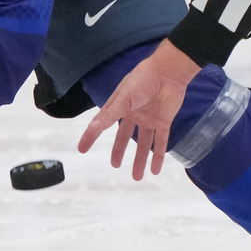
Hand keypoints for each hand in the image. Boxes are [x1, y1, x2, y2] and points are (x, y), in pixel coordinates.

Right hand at [77, 39, 198, 180]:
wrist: (168, 72)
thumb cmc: (143, 79)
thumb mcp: (123, 97)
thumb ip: (109, 114)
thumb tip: (92, 128)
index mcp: (119, 106)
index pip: (102, 124)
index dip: (91, 136)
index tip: (81, 149)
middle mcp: (133, 114)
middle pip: (124, 137)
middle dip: (119, 151)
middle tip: (114, 165)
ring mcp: (148, 119)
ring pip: (143, 144)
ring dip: (140, 160)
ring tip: (137, 177)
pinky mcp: (163, 122)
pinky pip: (160, 142)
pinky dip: (158, 157)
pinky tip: (155, 170)